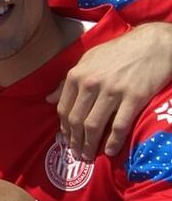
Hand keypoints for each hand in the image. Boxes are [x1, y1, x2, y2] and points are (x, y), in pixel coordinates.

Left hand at [48, 22, 171, 159]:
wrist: (151, 44)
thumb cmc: (118, 52)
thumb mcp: (87, 61)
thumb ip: (67, 82)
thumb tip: (48, 99)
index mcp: (77, 75)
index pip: (64, 108)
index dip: (64, 129)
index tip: (66, 140)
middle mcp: (91, 83)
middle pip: (76, 120)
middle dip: (75, 141)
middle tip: (77, 155)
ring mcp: (112, 91)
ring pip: (94, 126)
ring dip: (90, 145)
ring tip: (89, 157)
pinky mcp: (134, 97)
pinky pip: (120, 125)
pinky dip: (113, 141)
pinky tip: (110, 151)